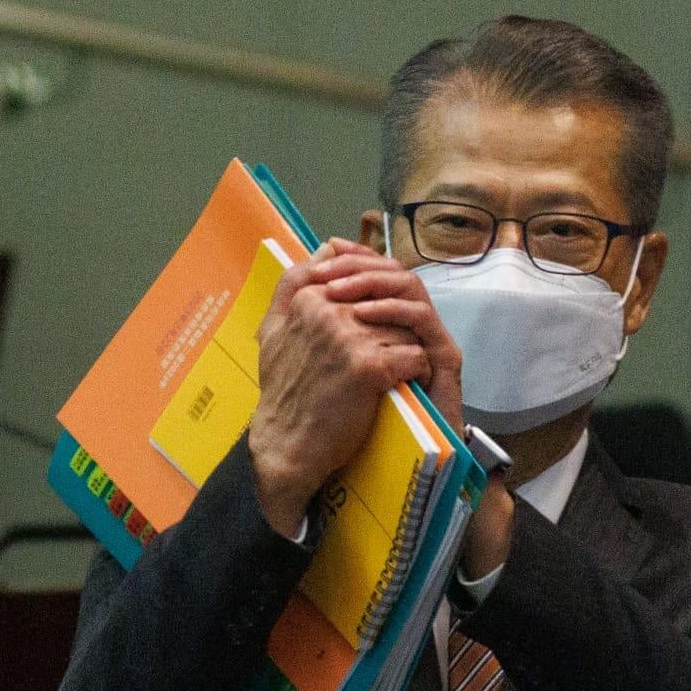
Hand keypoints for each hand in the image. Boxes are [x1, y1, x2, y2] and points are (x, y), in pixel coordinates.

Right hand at [248, 242, 430, 535]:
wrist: (287, 443)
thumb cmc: (284, 390)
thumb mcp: (274, 329)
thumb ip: (295, 283)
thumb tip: (328, 247)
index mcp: (308, 296)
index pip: (362, 279)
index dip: (377, 304)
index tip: (376, 329)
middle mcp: (328, 310)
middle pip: (388, 302)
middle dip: (396, 325)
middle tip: (395, 350)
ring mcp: (350, 336)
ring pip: (406, 328)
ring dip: (408, 349)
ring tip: (400, 371)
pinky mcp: (371, 366)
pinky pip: (415, 356)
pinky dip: (416, 372)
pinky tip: (406, 385)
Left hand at [311, 241, 511, 581]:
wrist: (359, 466)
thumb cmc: (335, 418)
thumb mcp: (315, 360)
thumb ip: (312, 320)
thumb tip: (304, 275)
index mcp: (385, 324)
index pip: (376, 270)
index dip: (353, 256)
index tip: (322, 257)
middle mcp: (410, 328)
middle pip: (396, 272)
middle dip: (361, 264)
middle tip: (328, 273)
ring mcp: (429, 342)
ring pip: (412, 289)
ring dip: (376, 283)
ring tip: (341, 292)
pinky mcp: (443, 363)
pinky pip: (423, 323)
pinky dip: (394, 311)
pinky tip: (363, 315)